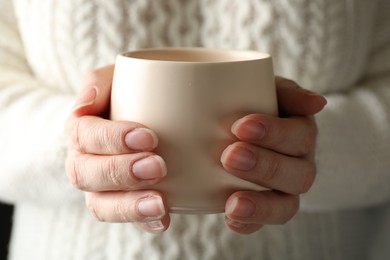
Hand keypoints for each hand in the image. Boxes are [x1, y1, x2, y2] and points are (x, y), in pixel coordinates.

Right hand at [65, 65, 169, 232]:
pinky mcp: (122, 203)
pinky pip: (125, 220)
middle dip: (122, 172)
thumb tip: (84, 104)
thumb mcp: (116, 78)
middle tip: (158, 166)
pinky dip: (143, 223)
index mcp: (81, 130)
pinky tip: (163, 220)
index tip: (148, 136)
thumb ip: (99, 81)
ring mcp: (100, 188)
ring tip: (160, 203)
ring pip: (101, 205)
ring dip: (130, 206)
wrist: (140, 117)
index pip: (84, 135)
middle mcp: (83, 162)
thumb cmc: (127, 96)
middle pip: (87, 174)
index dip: (111, 139)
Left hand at [222, 77, 326, 233]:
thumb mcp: (269, 90)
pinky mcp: (267, 208)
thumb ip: (289, 92)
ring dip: (260, 204)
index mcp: (300, 133)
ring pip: (286, 205)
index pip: (299, 136)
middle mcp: (299, 165)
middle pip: (296, 174)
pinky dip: (250, 224)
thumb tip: (318, 103)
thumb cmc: (255, 105)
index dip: (275, 134)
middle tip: (229, 156)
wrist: (241, 128)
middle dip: (264, 166)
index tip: (241, 126)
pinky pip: (264, 223)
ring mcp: (285, 190)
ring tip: (232, 203)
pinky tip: (231, 219)